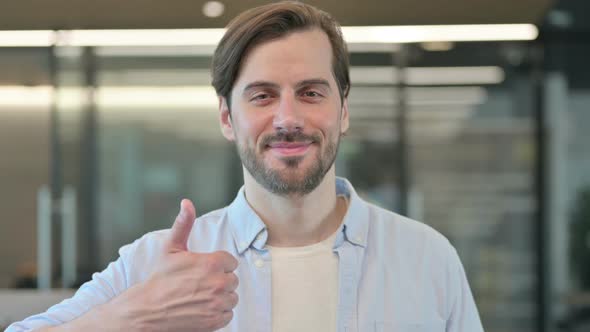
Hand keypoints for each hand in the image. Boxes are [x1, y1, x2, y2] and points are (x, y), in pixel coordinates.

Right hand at [114, 199, 238, 331]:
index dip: (218, 265)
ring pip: (232, 297)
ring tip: (201, 296)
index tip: (204, 270)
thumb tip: (187, 202)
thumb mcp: (171, 248)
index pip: (231, 262)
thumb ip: (184, 224)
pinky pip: (228, 315)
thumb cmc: (160, 278)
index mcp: (212, 263)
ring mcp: (217, 303)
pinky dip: (218, 313)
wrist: (148, 309)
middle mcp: (218, 283)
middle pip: (233, 280)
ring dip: (221, 297)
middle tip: (200, 283)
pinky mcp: (215, 321)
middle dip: (220, 280)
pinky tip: (203, 308)